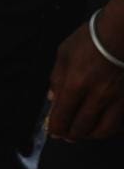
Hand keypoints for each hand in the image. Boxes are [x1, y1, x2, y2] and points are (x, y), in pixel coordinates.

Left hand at [48, 13, 123, 139]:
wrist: (121, 33)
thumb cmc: (89, 39)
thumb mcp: (64, 54)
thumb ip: (56, 78)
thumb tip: (53, 99)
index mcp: (76, 83)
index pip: (63, 115)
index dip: (56, 127)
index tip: (52, 131)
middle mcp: (97, 96)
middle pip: (82, 127)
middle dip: (70, 135)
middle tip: (65, 135)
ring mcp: (115, 99)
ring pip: (103, 130)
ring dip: (89, 135)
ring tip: (81, 134)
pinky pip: (118, 123)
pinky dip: (107, 129)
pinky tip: (100, 126)